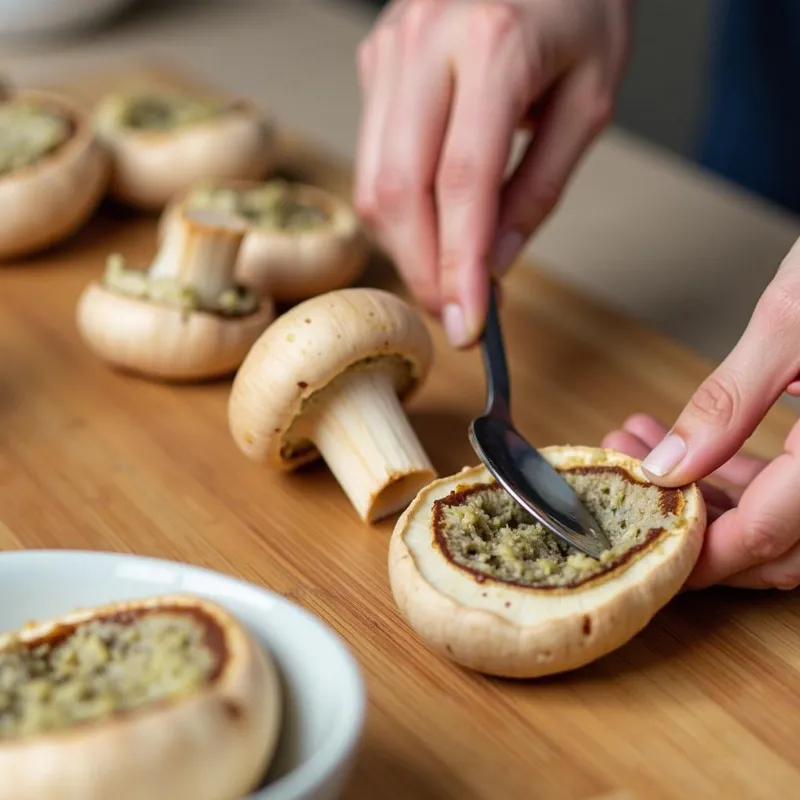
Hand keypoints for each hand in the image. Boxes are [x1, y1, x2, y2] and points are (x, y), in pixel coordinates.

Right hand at [354, 0, 630, 346]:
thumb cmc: (577, 4)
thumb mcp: (588, 96)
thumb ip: (540, 185)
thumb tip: (494, 261)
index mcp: (494, 44)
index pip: (463, 183)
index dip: (460, 266)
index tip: (469, 325)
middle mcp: (425, 42)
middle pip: (399, 191)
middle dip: (423, 270)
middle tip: (454, 314)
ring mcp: (389, 50)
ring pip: (373, 182)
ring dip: (406, 246)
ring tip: (447, 274)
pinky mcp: (374, 62)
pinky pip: (373, 157)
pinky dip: (400, 207)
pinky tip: (433, 220)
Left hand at [603, 236, 799, 589]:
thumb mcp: (791, 322)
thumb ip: (728, 403)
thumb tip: (668, 468)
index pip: (767, 539)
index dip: (698, 558)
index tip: (643, 549)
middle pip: (777, 543)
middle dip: (692, 520)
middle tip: (627, 483)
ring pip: (787, 515)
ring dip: (710, 493)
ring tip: (641, 450)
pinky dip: (746, 471)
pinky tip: (694, 444)